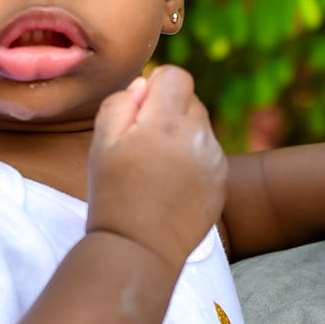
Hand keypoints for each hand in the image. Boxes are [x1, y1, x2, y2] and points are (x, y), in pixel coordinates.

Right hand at [87, 67, 227, 270]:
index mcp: (167, 122)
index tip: (140, 111)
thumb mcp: (102, 143)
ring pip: (200, 127)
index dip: (156, 86)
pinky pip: (209, 154)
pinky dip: (192, 160)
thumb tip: (143, 86)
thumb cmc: (114, 194)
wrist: (139, 248)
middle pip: (190, 100)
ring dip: (181, 136)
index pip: (176, 76)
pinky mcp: (222, 181)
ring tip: (156, 169)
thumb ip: (121, 103)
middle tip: (143, 144)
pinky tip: (172, 185)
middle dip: (168, 112)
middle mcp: (199, 136)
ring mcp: (215, 159)